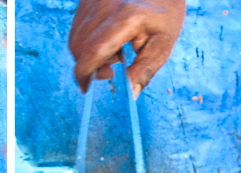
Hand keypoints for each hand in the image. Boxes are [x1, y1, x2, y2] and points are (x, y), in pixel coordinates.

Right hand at [69, 0, 185, 95]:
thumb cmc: (164, 15)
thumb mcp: (162, 44)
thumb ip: (144, 70)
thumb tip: (129, 95)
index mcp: (125, 19)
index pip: (91, 53)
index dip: (84, 75)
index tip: (86, 88)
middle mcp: (104, 7)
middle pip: (79, 48)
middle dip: (89, 65)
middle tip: (112, 68)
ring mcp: (93, 1)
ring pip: (76, 38)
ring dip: (88, 53)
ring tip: (114, 51)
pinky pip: (78, 27)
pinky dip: (87, 40)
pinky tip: (107, 39)